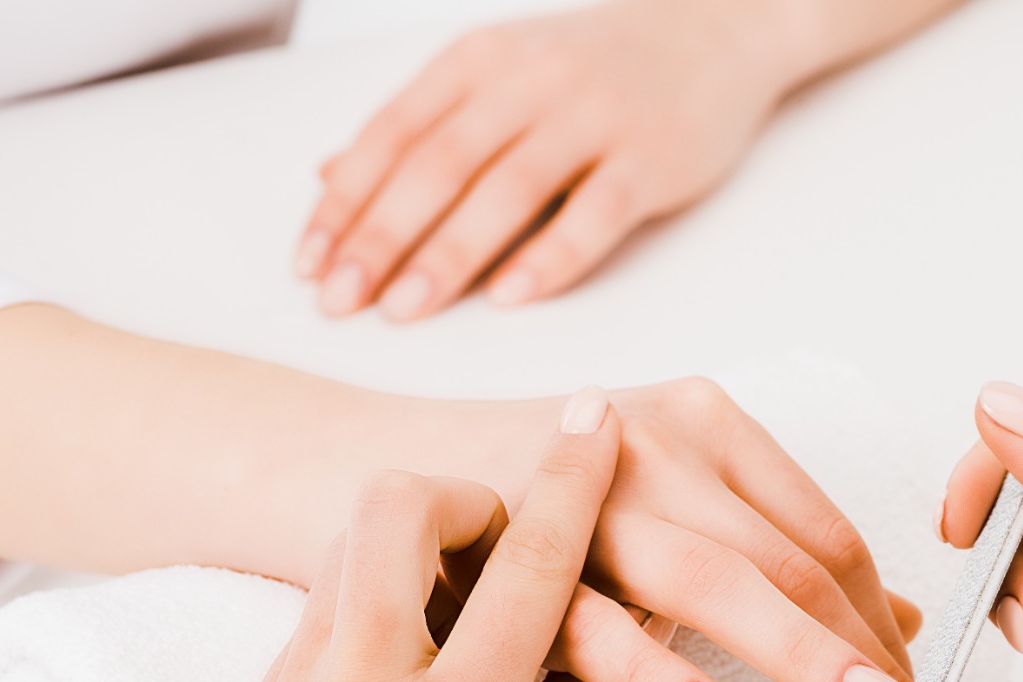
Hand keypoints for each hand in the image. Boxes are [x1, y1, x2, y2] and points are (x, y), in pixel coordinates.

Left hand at [167, 390, 623, 681]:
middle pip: (393, 512)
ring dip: (403, 560)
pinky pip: (306, 632)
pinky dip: (360, 626)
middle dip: (455, 491)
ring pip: (338, 565)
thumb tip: (634, 635)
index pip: (530, 569)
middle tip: (498, 535)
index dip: (571, 481)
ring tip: (450, 620)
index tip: (592, 421)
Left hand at [295, 0, 793, 319]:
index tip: (308, 267)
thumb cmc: (590, 67)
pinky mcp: (653, 157)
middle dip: (381, 237)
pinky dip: (552, 256)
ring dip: (450, 255)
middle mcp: (529, 81)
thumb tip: (326, 179)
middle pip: (440, 165)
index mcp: (477, 59)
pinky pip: (596, 211)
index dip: (346, 203)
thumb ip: (419, 128)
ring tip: (404, 312)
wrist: (714, 29)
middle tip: (340, 304)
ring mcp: (595, 116)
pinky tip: (511, 297)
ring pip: (508, 190)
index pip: (392, 134)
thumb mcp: (494, 76)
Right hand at [422, 379, 962, 681]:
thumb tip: (891, 618)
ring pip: (721, 581)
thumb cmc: (536, 494)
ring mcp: (591, 489)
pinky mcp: (516, 548)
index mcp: (707, 424)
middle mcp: (661, 441)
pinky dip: (659, 672)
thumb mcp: (668, 501)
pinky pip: (598, 622)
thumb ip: (771, 549)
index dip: (883, 623)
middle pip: (795, 560)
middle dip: (869, 658)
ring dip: (807, 660)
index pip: (825, 534)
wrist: (376, 471)